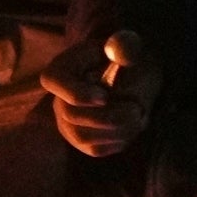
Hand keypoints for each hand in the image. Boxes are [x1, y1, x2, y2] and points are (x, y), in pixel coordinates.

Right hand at [49, 26, 161, 160]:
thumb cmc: (127, 60)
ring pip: (84, 136)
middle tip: (137, 110)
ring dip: (118, 129)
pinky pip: (97, 149)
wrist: (133, 79)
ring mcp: (67, 123)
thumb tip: (122, 51)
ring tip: (141, 114)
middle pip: (70, 114)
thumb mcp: (127, 48)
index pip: (55, 81)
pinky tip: (134, 124)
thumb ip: (124, 49)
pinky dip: (120, 139)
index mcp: (62, 68)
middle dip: (107, 116)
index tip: (105, 96)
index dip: (78, 93)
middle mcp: (58, 98)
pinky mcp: (82, 141)